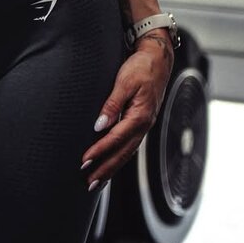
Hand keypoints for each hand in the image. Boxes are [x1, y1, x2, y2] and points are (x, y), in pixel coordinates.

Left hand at [79, 36, 173, 190]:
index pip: (116, 139)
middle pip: (122, 153)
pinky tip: (111, 163)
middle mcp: (143, 125)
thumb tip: (99, 124)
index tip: (84, 161)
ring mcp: (143, 125)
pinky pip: (129, 145)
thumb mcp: (125, 81)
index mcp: (139, 116)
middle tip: (89, 183)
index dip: (99, 151)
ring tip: (97, 182)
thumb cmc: (141, 67)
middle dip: (106, 169)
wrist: (158, 59)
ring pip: (127, 152)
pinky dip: (119, 157)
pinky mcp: (141, 122)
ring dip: (112, 168)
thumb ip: (112, 103)